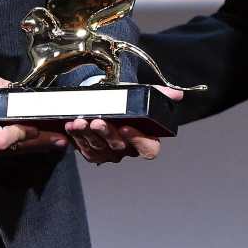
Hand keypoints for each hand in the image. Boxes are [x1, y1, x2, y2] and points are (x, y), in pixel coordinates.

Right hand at [0, 76, 66, 158]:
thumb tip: (13, 86)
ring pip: (10, 152)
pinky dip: (19, 147)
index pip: (2, 140)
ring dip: (33, 146)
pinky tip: (33, 143)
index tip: (35, 126)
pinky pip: (1, 152)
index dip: (21, 134)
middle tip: (62, 140)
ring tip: (55, 142)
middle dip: (40, 143)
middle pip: (13, 149)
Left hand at [65, 87, 182, 163]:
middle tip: (97, 121)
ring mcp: (110, 153)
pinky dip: (76, 138)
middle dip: (106, 133)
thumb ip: (159, 94)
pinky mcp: (93, 153)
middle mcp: (128, 149)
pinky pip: (85, 149)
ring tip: (79, 121)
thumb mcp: (143, 95)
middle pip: (119, 146)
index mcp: (146, 139)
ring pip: (99, 148)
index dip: (138, 140)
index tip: (126, 126)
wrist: (107, 104)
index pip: (148, 149)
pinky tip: (71, 126)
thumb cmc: (126, 103)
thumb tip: (176, 95)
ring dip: (87, 134)